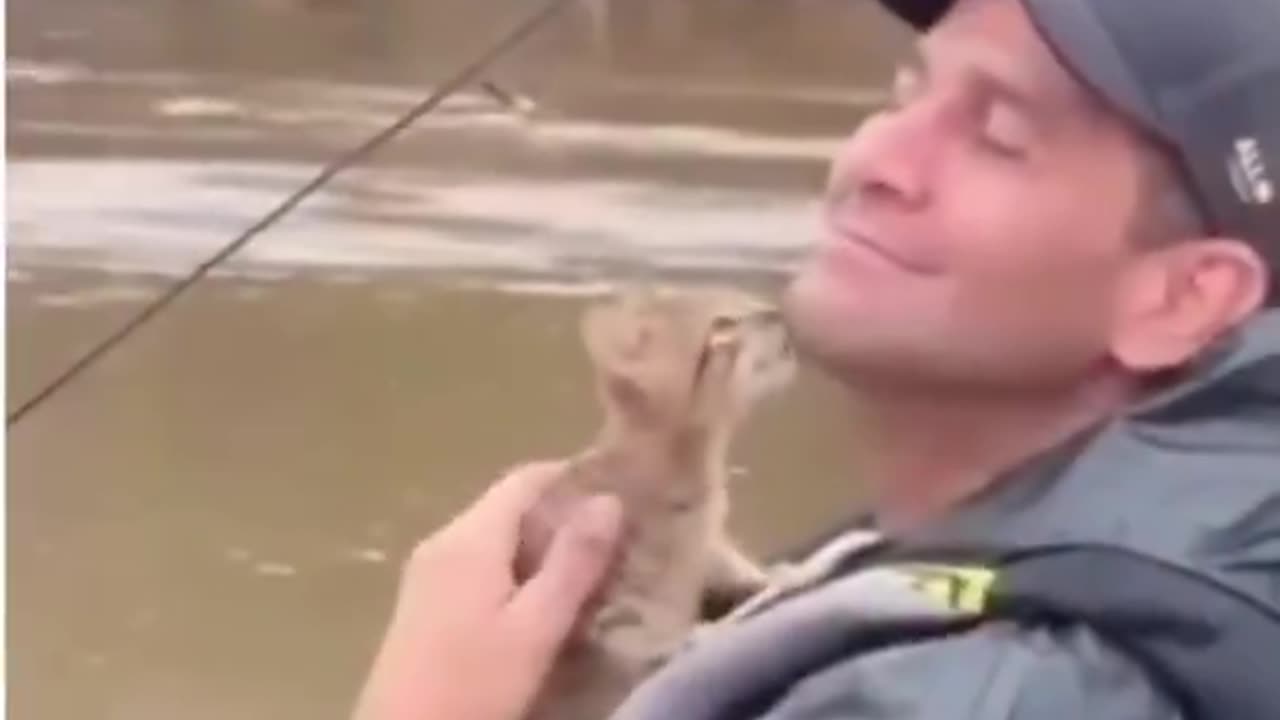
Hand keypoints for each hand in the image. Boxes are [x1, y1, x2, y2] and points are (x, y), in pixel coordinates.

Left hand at [353, 462, 623, 719]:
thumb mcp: (536, 628)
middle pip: (509, 508)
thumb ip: (573, 563)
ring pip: (494, 540)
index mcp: (469, 537)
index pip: (526, 478)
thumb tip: (607, 499)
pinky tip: (541, 608)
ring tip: (589, 578)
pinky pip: (477, 568)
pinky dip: (515, 575)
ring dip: (540, 551)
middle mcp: (442, 542)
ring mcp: (426, 574)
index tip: (622, 494)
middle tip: (616, 544)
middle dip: (562, 519)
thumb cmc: (472, 685)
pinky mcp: (422, 605)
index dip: (574, 477)